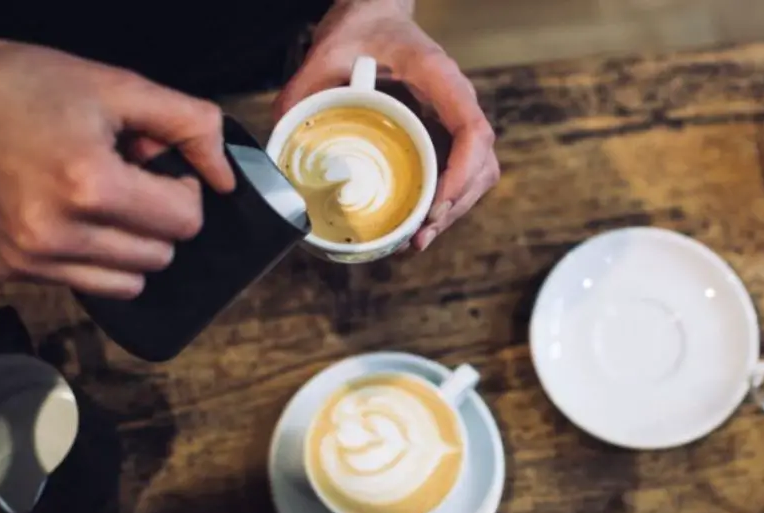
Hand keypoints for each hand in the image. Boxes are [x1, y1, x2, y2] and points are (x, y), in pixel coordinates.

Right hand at [0, 31, 234, 297]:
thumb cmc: (23, 85)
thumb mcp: (117, 86)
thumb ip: (189, 124)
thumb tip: (226, 177)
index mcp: (89, 184)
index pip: (185, 222)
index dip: (184, 191)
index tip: (160, 169)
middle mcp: (56, 231)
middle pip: (162, 256)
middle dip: (159, 219)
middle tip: (128, 179)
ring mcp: (30, 257)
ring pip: (130, 283)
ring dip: (133, 246)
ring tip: (102, 201)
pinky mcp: (10, 269)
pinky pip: (86, 285)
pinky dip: (94, 259)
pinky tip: (72, 217)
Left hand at [274, 0, 498, 250]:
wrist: (376, 14)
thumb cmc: (361, 28)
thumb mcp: (326, 51)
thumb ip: (303, 91)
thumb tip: (281, 141)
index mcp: (438, 78)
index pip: (473, 130)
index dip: (461, 174)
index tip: (435, 205)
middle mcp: (456, 101)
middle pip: (482, 165)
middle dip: (455, 206)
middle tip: (419, 236)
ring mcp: (454, 120)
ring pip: (478, 175)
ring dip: (454, 210)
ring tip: (418, 239)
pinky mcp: (445, 134)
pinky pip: (461, 173)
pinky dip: (446, 202)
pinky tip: (419, 223)